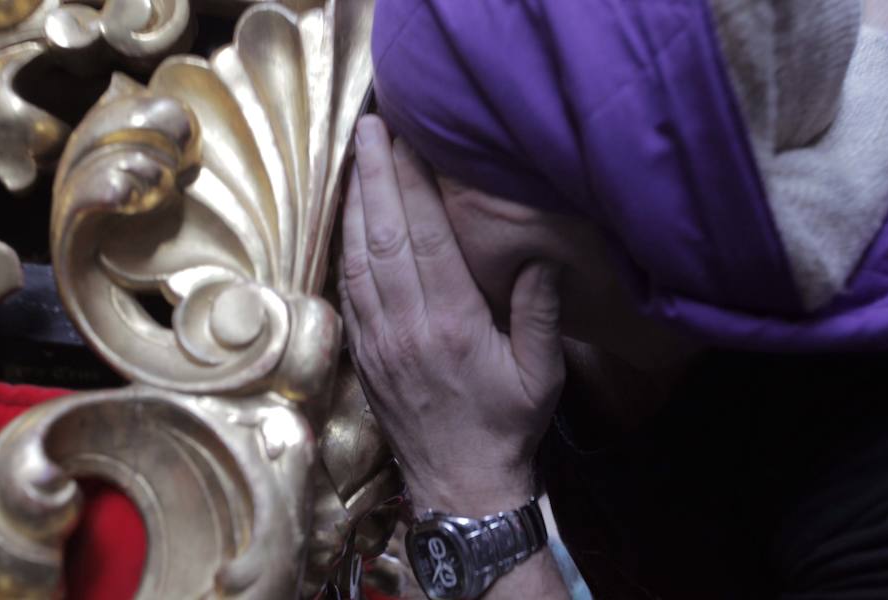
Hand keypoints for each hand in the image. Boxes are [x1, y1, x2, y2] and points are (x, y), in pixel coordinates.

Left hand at [338, 115, 564, 515]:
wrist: (461, 483)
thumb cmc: (507, 426)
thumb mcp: (542, 374)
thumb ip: (540, 313)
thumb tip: (538, 255)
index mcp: (452, 326)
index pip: (426, 239)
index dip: (413, 185)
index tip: (406, 141)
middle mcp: (407, 327)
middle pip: (383, 238)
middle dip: (375, 177)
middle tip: (369, 129)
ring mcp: (378, 341)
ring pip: (357, 259)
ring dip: (356, 204)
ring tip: (355, 159)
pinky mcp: (364, 353)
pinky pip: (347, 289)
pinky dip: (345, 247)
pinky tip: (349, 219)